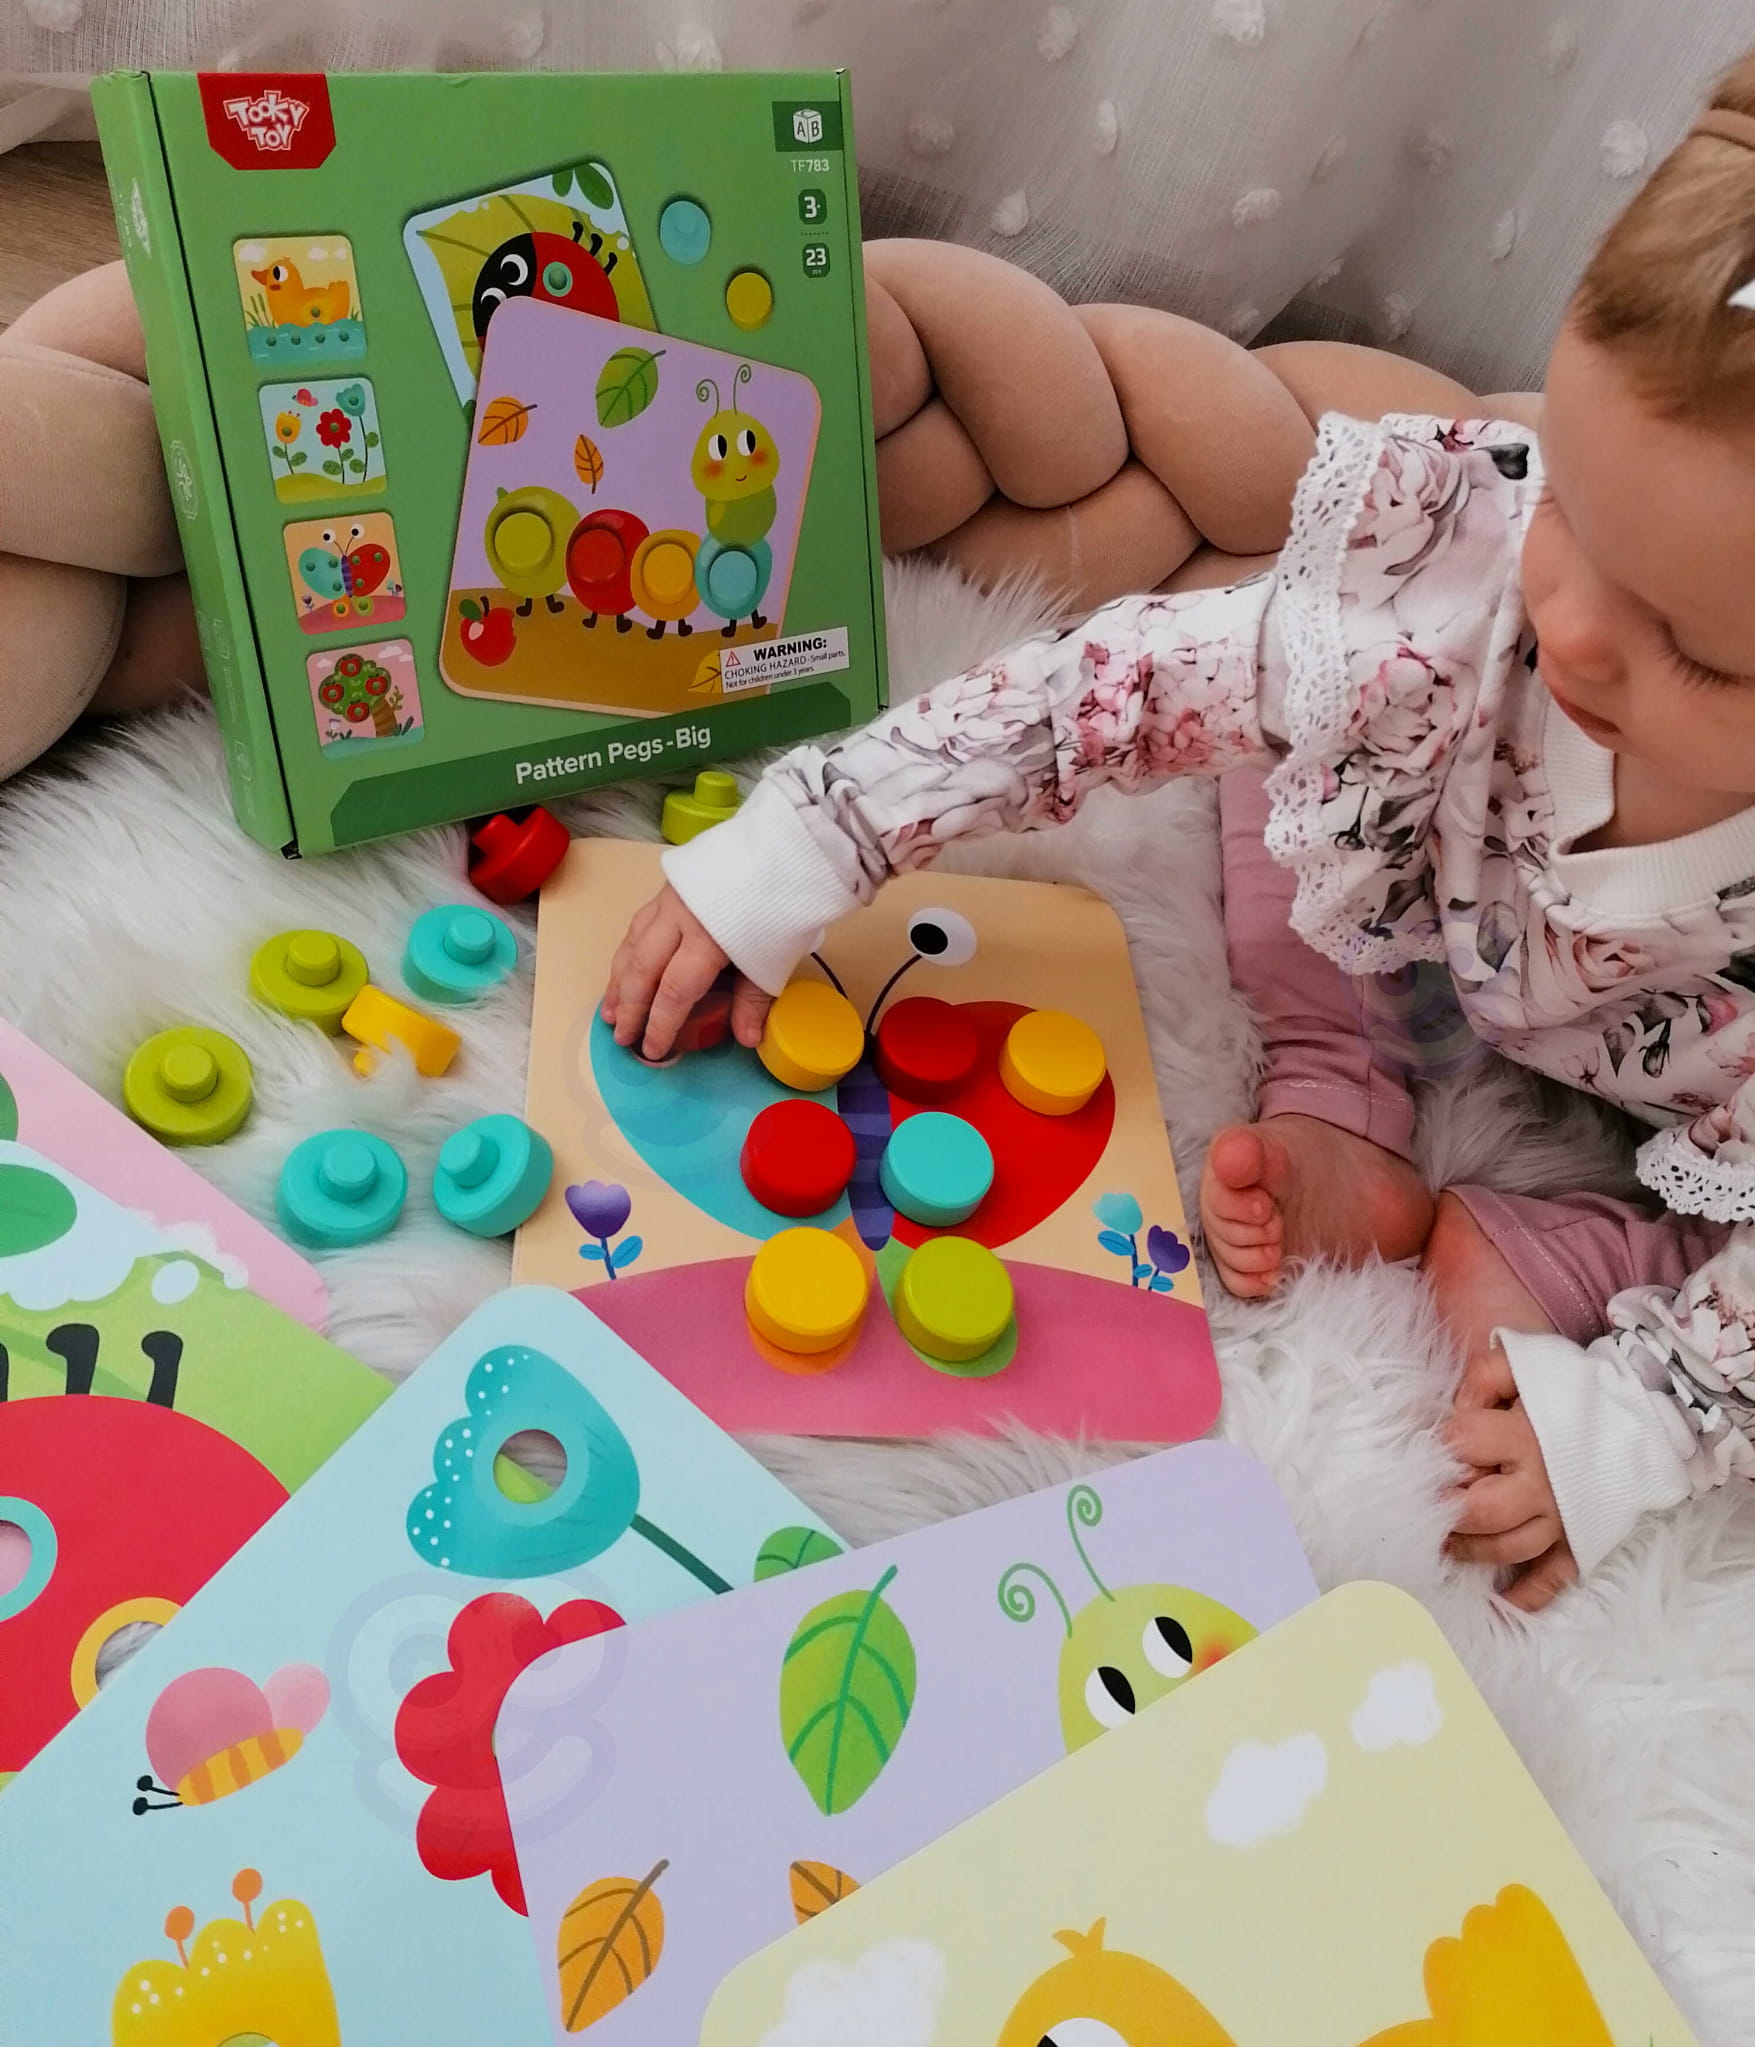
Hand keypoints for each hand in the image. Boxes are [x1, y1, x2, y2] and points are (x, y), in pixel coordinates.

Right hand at [601, 883, 771, 1060]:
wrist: (783, 848)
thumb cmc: (782, 906)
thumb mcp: (775, 957)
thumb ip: (754, 998)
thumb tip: (746, 1040)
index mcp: (707, 939)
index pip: (673, 991)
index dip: (660, 1024)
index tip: (653, 1049)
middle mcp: (679, 919)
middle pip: (643, 970)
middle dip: (629, 1007)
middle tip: (621, 1037)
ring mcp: (669, 900)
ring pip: (633, 945)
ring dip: (618, 981)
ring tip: (609, 1010)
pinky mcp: (668, 887)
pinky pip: (638, 925)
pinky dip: (627, 952)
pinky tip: (624, 967)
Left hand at [1444, 1341, 1577, 1612]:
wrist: (1635, 1410)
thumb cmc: (1564, 1388)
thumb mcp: (1519, 1364)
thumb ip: (1480, 1379)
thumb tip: (1452, 1414)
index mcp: (1525, 1435)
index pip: (1463, 1444)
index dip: (1440, 1446)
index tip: (1427, 1450)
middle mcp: (1545, 1483)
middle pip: (1483, 1512)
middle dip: (1446, 1513)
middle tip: (1425, 1510)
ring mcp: (1564, 1517)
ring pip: (1510, 1549)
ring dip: (1471, 1552)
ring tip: (1444, 1544)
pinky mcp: (1580, 1540)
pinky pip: (1554, 1578)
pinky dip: (1527, 1597)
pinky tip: (1499, 1607)